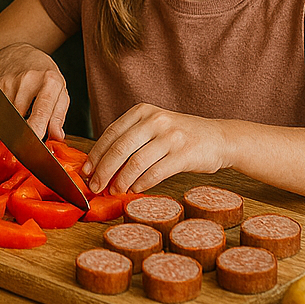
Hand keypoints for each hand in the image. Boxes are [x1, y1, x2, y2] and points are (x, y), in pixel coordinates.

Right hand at [0, 43, 68, 140]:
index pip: (42, 110)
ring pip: (4, 117)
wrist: (20, 51)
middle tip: (26, 139)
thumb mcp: (60, 90)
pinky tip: (6, 107)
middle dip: (21, 134)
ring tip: (18, 115)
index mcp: (49, 81)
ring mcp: (7, 80)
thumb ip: (58, 115)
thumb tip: (57, 137)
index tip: (34, 144)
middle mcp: (27, 79)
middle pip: (20, 118)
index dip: (37, 130)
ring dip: (9, 124)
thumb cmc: (43, 73)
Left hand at [81, 103, 229, 193]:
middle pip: (120, 148)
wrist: (218, 138)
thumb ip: (131, 140)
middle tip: (94, 186)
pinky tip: (134, 190)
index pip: (111, 133)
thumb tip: (101, 165)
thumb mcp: (154, 128)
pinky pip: (155, 172)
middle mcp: (154, 120)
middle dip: (103, 170)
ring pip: (136, 162)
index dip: (96, 153)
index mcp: (142, 112)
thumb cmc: (180, 136)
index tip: (85, 170)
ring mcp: (170, 136)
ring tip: (114, 192)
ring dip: (121, 181)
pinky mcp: (184, 153)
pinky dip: (141, 184)